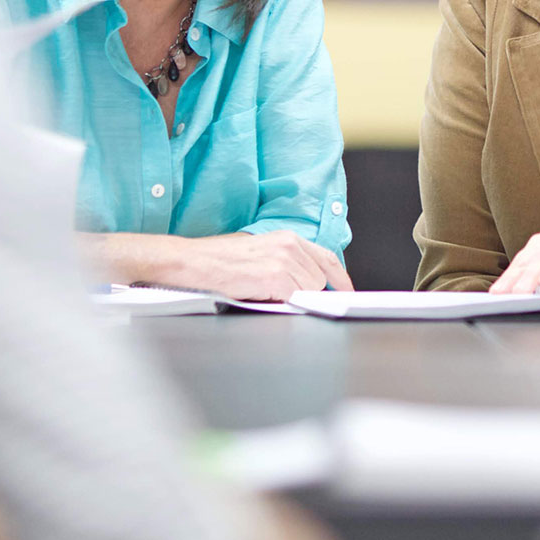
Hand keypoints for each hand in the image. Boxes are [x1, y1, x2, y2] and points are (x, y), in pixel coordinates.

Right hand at [177, 231, 353, 300]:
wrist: (192, 263)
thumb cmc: (219, 260)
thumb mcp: (260, 250)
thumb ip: (287, 261)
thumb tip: (306, 281)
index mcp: (288, 237)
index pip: (327, 258)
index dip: (341, 278)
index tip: (347, 291)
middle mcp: (289, 245)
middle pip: (320, 279)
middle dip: (306, 291)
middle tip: (279, 292)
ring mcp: (283, 260)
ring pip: (308, 290)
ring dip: (291, 297)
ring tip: (263, 290)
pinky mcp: (274, 277)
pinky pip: (293, 297)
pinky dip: (280, 302)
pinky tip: (260, 294)